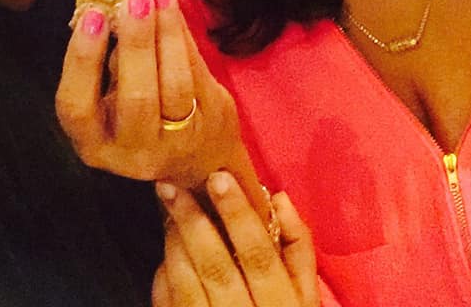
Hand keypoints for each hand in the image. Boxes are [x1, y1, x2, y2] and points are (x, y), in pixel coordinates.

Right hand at [55, 0, 241, 186]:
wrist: (198, 157)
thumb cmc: (142, 116)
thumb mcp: (110, 101)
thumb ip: (107, 62)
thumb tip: (112, 5)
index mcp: (95, 143)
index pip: (78, 106)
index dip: (82, 61)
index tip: (92, 17)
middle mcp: (134, 150)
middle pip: (136, 97)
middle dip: (136, 43)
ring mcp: (177, 141)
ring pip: (174, 84)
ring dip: (167, 32)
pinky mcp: (211, 120)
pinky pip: (198, 72)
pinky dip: (185, 35)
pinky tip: (173, 7)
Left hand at [152, 172, 319, 306]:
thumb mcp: (305, 294)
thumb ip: (298, 247)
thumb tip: (279, 197)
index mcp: (283, 305)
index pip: (259, 255)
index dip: (239, 215)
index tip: (218, 177)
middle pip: (216, 268)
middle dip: (193, 223)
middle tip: (171, 186)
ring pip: (187, 285)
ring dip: (174, 243)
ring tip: (168, 208)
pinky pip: (170, 304)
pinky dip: (164, 275)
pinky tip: (167, 250)